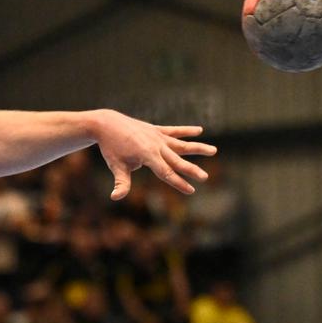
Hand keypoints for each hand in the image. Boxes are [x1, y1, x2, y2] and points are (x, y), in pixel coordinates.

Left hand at [91, 109, 214, 198]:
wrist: (107, 124)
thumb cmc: (111, 148)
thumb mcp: (116, 166)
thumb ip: (121, 182)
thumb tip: (115, 197)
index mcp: (147, 155)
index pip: (166, 172)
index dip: (178, 182)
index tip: (191, 190)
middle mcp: (156, 145)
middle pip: (177, 160)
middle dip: (191, 169)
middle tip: (205, 177)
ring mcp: (158, 136)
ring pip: (181, 143)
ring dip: (197, 147)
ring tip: (214, 151)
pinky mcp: (156, 130)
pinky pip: (174, 130)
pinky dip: (186, 130)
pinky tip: (199, 131)